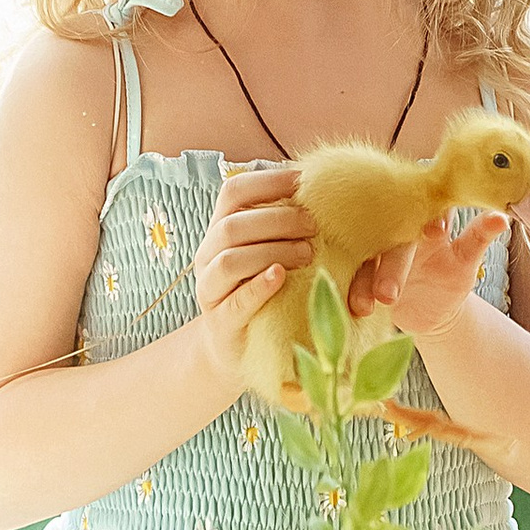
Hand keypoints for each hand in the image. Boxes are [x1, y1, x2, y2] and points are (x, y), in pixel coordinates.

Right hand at [191, 163, 311, 387]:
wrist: (241, 347)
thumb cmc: (266, 291)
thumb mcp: (272, 252)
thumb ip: (285, 224)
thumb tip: (320, 186)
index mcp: (220, 231)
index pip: (233, 192)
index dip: (267, 181)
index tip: (304, 181)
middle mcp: (208, 256)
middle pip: (232, 226)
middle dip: (277, 220)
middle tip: (314, 224)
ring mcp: (211, 290)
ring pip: (230, 260)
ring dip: (272, 251)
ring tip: (309, 253)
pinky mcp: (221, 323)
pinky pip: (236, 301)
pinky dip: (259, 286)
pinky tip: (281, 276)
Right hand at [358, 210, 506, 338]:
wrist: (430, 311)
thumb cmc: (451, 279)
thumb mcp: (467, 260)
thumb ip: (479, 237)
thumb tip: (502, 217)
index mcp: (425, 219)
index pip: (426, 209)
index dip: (428, 217)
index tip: (434, 233)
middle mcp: (396, 229)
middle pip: (392, 238)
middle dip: (393, 266)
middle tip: (391, 293)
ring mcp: (376, 249)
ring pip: (369, 259)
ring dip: (367, 281)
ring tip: (375, 305)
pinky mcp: (361, 268)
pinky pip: (353, 277)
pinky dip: (353, 291)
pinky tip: (353, 306)